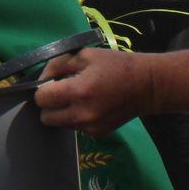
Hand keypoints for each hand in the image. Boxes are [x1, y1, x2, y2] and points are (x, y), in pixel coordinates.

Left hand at [32, 48, 156, 134]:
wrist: (146, 86)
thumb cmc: (116, 66)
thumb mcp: (85, 55)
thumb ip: (58, 64)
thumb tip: (41, 79)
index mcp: (78, 91)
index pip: (41, 99)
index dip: (42, 89)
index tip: (51, 83)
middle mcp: (82, 114)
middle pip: (46, 117)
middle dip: (49, 105)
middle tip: (61, 92)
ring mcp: (90, 127)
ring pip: (59, 124)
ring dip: (62, 113)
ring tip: (79, 98)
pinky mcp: (98, 134)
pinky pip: (75, 128)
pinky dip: (76, 118)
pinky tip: (90, 106)